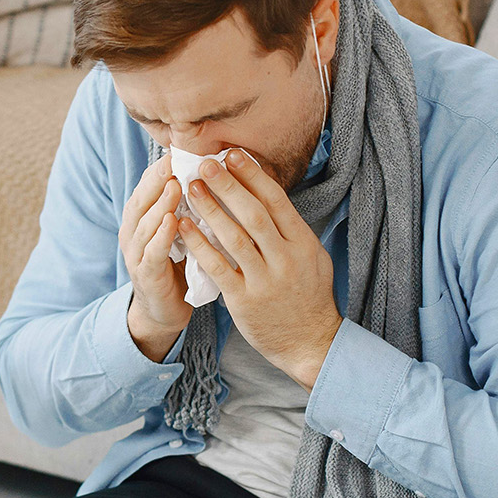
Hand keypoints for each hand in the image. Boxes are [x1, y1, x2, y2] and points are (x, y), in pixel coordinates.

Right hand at [118, 154, 191, 361]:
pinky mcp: (146, 276)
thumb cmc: (180, 265)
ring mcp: (137, 255)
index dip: (162, 167)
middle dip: (157, 179)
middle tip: (175, 160)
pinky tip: (172, 223)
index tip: (181, 149)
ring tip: (174, 185)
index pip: (148, 187)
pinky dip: (160, 236)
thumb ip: (189, 205)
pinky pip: (152, 253)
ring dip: (159, 203)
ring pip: (144, 224)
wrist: (165, 310)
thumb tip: (211, 172)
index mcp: (143, 219)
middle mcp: (134, 233)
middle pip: (142, 199)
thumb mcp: (184, 230)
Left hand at [177, 147, 343, 389]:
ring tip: (191, 187)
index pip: (276, 201)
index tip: (233, 154)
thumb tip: (267, 194)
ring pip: (234, 237)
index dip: (253, 175)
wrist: (310, 343)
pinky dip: (200, 244)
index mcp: (304, 244)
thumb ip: (291, 229)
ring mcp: (265, 280)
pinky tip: (184, 226)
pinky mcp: (244, 300)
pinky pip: (218, 267)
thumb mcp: (312, 258)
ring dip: (210, 209)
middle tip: (205, 163)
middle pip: (253, 213)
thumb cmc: (308, 296)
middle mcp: (286, 259)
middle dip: (228, 185)